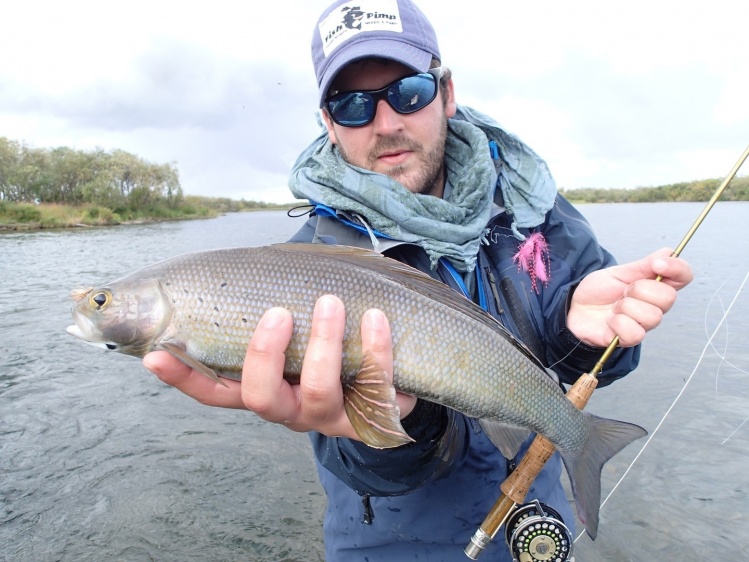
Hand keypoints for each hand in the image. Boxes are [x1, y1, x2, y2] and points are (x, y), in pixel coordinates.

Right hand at [143, 295, 416, 439]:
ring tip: (331, 303)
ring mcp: (332, 416)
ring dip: (323, 345)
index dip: (183, 378)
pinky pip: (375, 390)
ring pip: (318, 392)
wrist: (396, 363)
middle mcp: (292, 408)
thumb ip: (270, 303)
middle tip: (278, 312)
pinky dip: (376, 350)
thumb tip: (236, 264)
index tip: (155, 354)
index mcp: (265, 387)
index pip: (214, 390)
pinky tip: (376, 318)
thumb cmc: (334, 335)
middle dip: (265, 355)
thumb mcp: (299, 322)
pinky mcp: (373, 415)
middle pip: (261, 398)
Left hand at [567, 248, 692, 347]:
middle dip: (640, 289)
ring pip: (652, 316)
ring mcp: (643, 323)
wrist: (574, 308)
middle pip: (668, 298)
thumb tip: (669, 253)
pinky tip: (610, 321)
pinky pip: (635, 333)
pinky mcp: (629, 339)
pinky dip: (618, 323)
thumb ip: (644, 265)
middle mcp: (654, 306)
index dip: (677, 269)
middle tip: (623, 291)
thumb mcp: (619, 273)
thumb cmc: (598, 292)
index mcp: (655, 286)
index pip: (684, 277)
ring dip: (626, 307)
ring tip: (614, 307)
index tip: (657, 264)